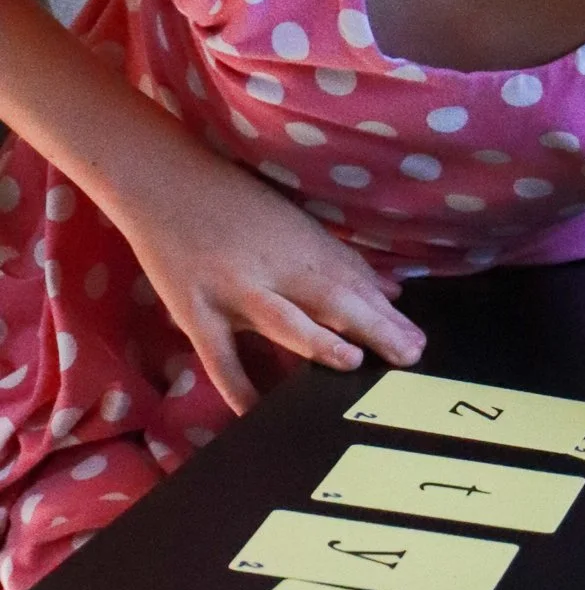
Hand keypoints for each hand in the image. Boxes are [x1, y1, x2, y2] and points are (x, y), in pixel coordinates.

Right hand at [113, 144, 424, 413]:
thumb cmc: (234, 201)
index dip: (387, 315)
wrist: (161, 179)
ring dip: (318, 341)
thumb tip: (392, 291)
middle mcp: (274, 269)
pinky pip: (219, 353)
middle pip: (331, 301)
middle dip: (373, 328)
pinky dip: (235, 383)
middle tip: (409, 356)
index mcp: (303, 248)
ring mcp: (233, 290)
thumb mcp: (295, 223)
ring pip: (283, 320)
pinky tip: (255, 411)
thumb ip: (342, 261)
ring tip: (353, 362)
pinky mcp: (195, 309)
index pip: (354, 286)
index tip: (419, 342)